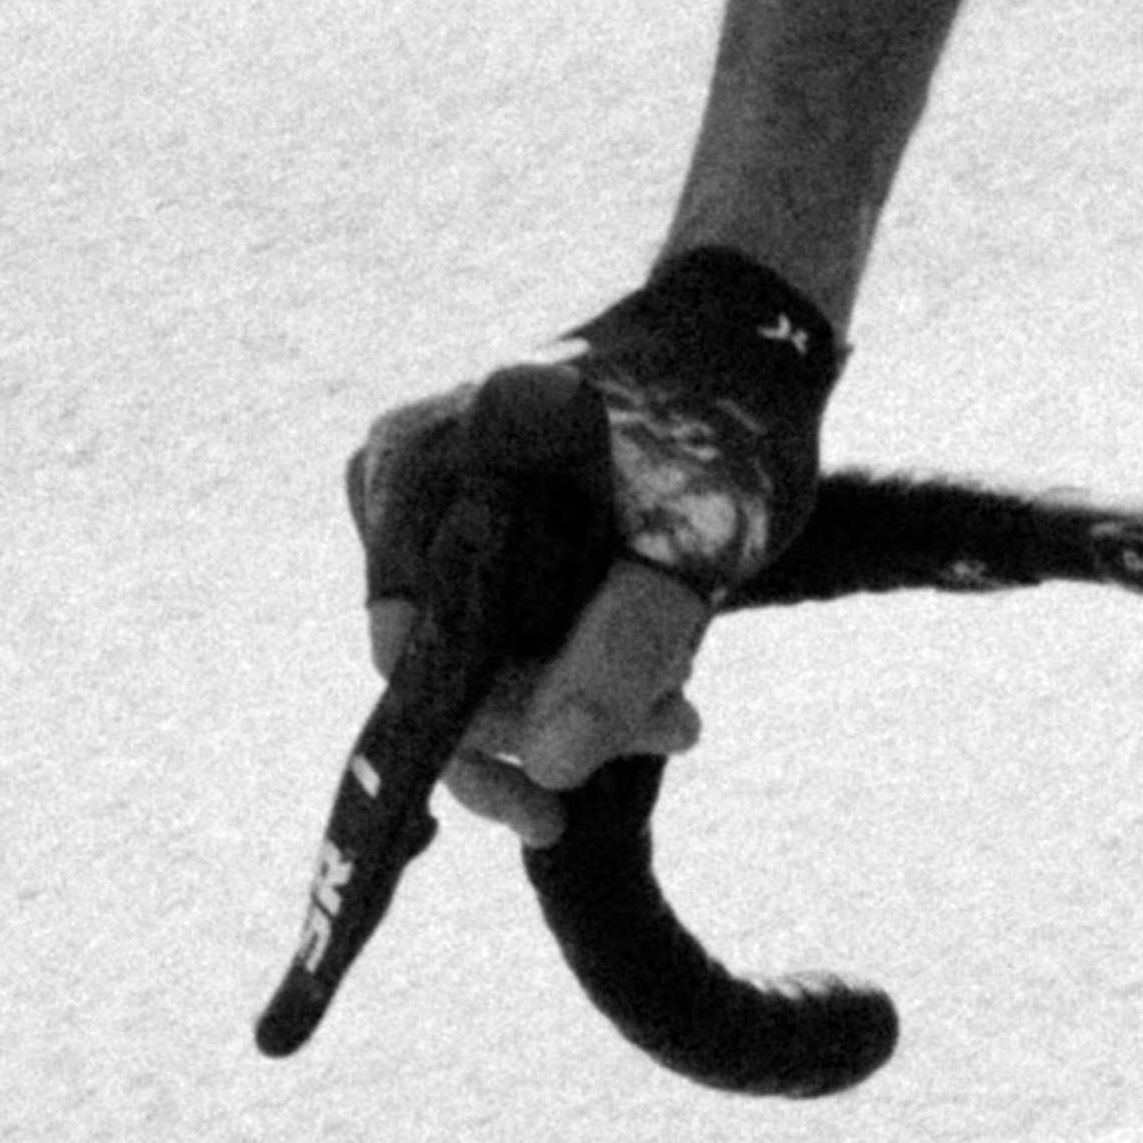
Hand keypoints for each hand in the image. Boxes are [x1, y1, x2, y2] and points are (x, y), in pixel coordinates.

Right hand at [344, 248, 845, 843]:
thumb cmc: (719, 429)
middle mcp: (402, 471)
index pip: (412, 649)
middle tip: (676, 726)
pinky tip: (649, 671)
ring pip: (469, 649)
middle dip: (549, 719)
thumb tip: (548, 765)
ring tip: (677, 705)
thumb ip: (621, 653)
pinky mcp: (461, 511)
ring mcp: (423, 489)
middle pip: (438, 658)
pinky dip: (563, 656)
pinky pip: (489, 618)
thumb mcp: (691, 546)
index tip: (559, 800)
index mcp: (431, 464)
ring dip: (569, 697)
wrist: (740, 342)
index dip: (484, 734)